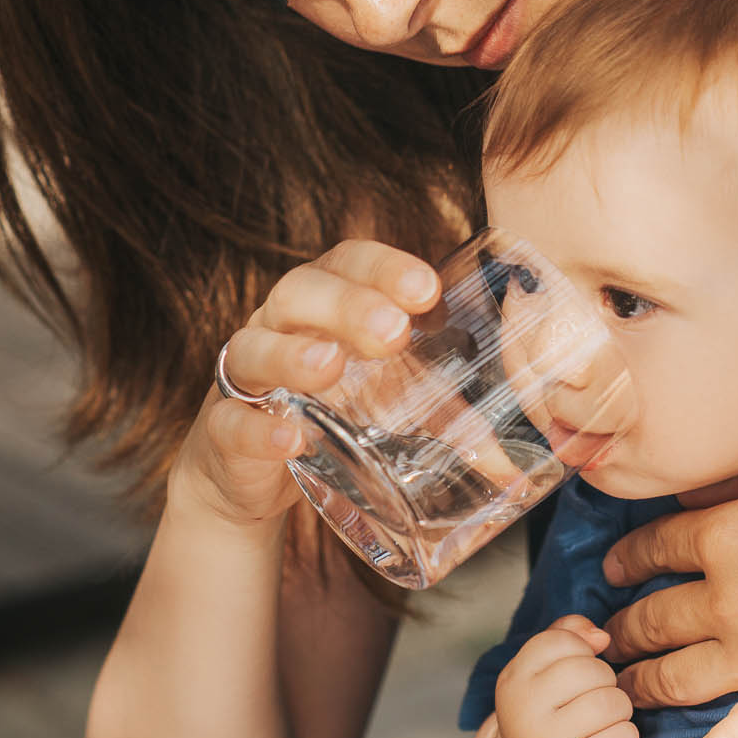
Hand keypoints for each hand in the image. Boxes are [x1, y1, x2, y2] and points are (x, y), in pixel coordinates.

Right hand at [171, 240, 439, 527]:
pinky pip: (229, 422)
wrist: (251, 475)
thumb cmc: (332, 417)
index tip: (427, 289)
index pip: (347, 261)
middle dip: (347, 305)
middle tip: (392, 332)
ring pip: (254, 346)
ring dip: (294, 353)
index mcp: (323, 303)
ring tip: (331, 366)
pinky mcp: (221, 431)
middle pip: (300, 291)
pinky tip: (290, 437)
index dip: (383, 267)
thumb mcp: (391, 407)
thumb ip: (447, 420)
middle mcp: (278, 325)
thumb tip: (516, 465)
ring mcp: (244, 376)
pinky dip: (258, 428)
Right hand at [494, 615, 637, 737]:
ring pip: (611, 702)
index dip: (583, 652)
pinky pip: (623, 737)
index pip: (563, 640)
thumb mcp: (547, 670)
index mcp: (513, 679)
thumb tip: (601, 636)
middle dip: (606, 681)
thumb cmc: (553, 713)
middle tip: (596, 699)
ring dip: (620, 709)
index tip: (577, 673)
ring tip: (604, 721)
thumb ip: (568, 634)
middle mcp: (522, 711)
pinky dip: (626, 737)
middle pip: (591, 670)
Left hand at [599, 422, 737, 737]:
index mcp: (728, 532)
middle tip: (601, 641)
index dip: (626, 557)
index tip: (611, 569)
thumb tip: (708, 479)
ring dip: (637, 689)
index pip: (653, 546)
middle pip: (650, 620)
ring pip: (671, 680)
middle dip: (619, 632)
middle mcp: (727, 598)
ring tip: (619, 694)